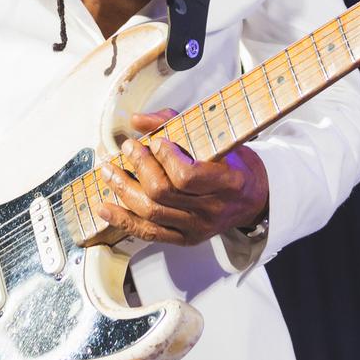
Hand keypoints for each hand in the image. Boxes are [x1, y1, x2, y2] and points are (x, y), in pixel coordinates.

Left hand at [98, 109, 270, 247]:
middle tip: (127, 149)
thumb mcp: (217, 138)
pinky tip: (105, 207)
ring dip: (124, 190)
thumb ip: (176, 123)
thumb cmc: (235, 164)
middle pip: (163, 193)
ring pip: (151, 213)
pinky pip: (149, 233)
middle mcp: (211, 209)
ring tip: (109, 171)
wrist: (253, 198)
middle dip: (139, 168)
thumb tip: (138, 120)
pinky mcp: (185, 239)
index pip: (188, 176)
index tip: (156, 141)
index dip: (166, 158)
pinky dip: (123, 220)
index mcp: (227, 182)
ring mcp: (197, 228)